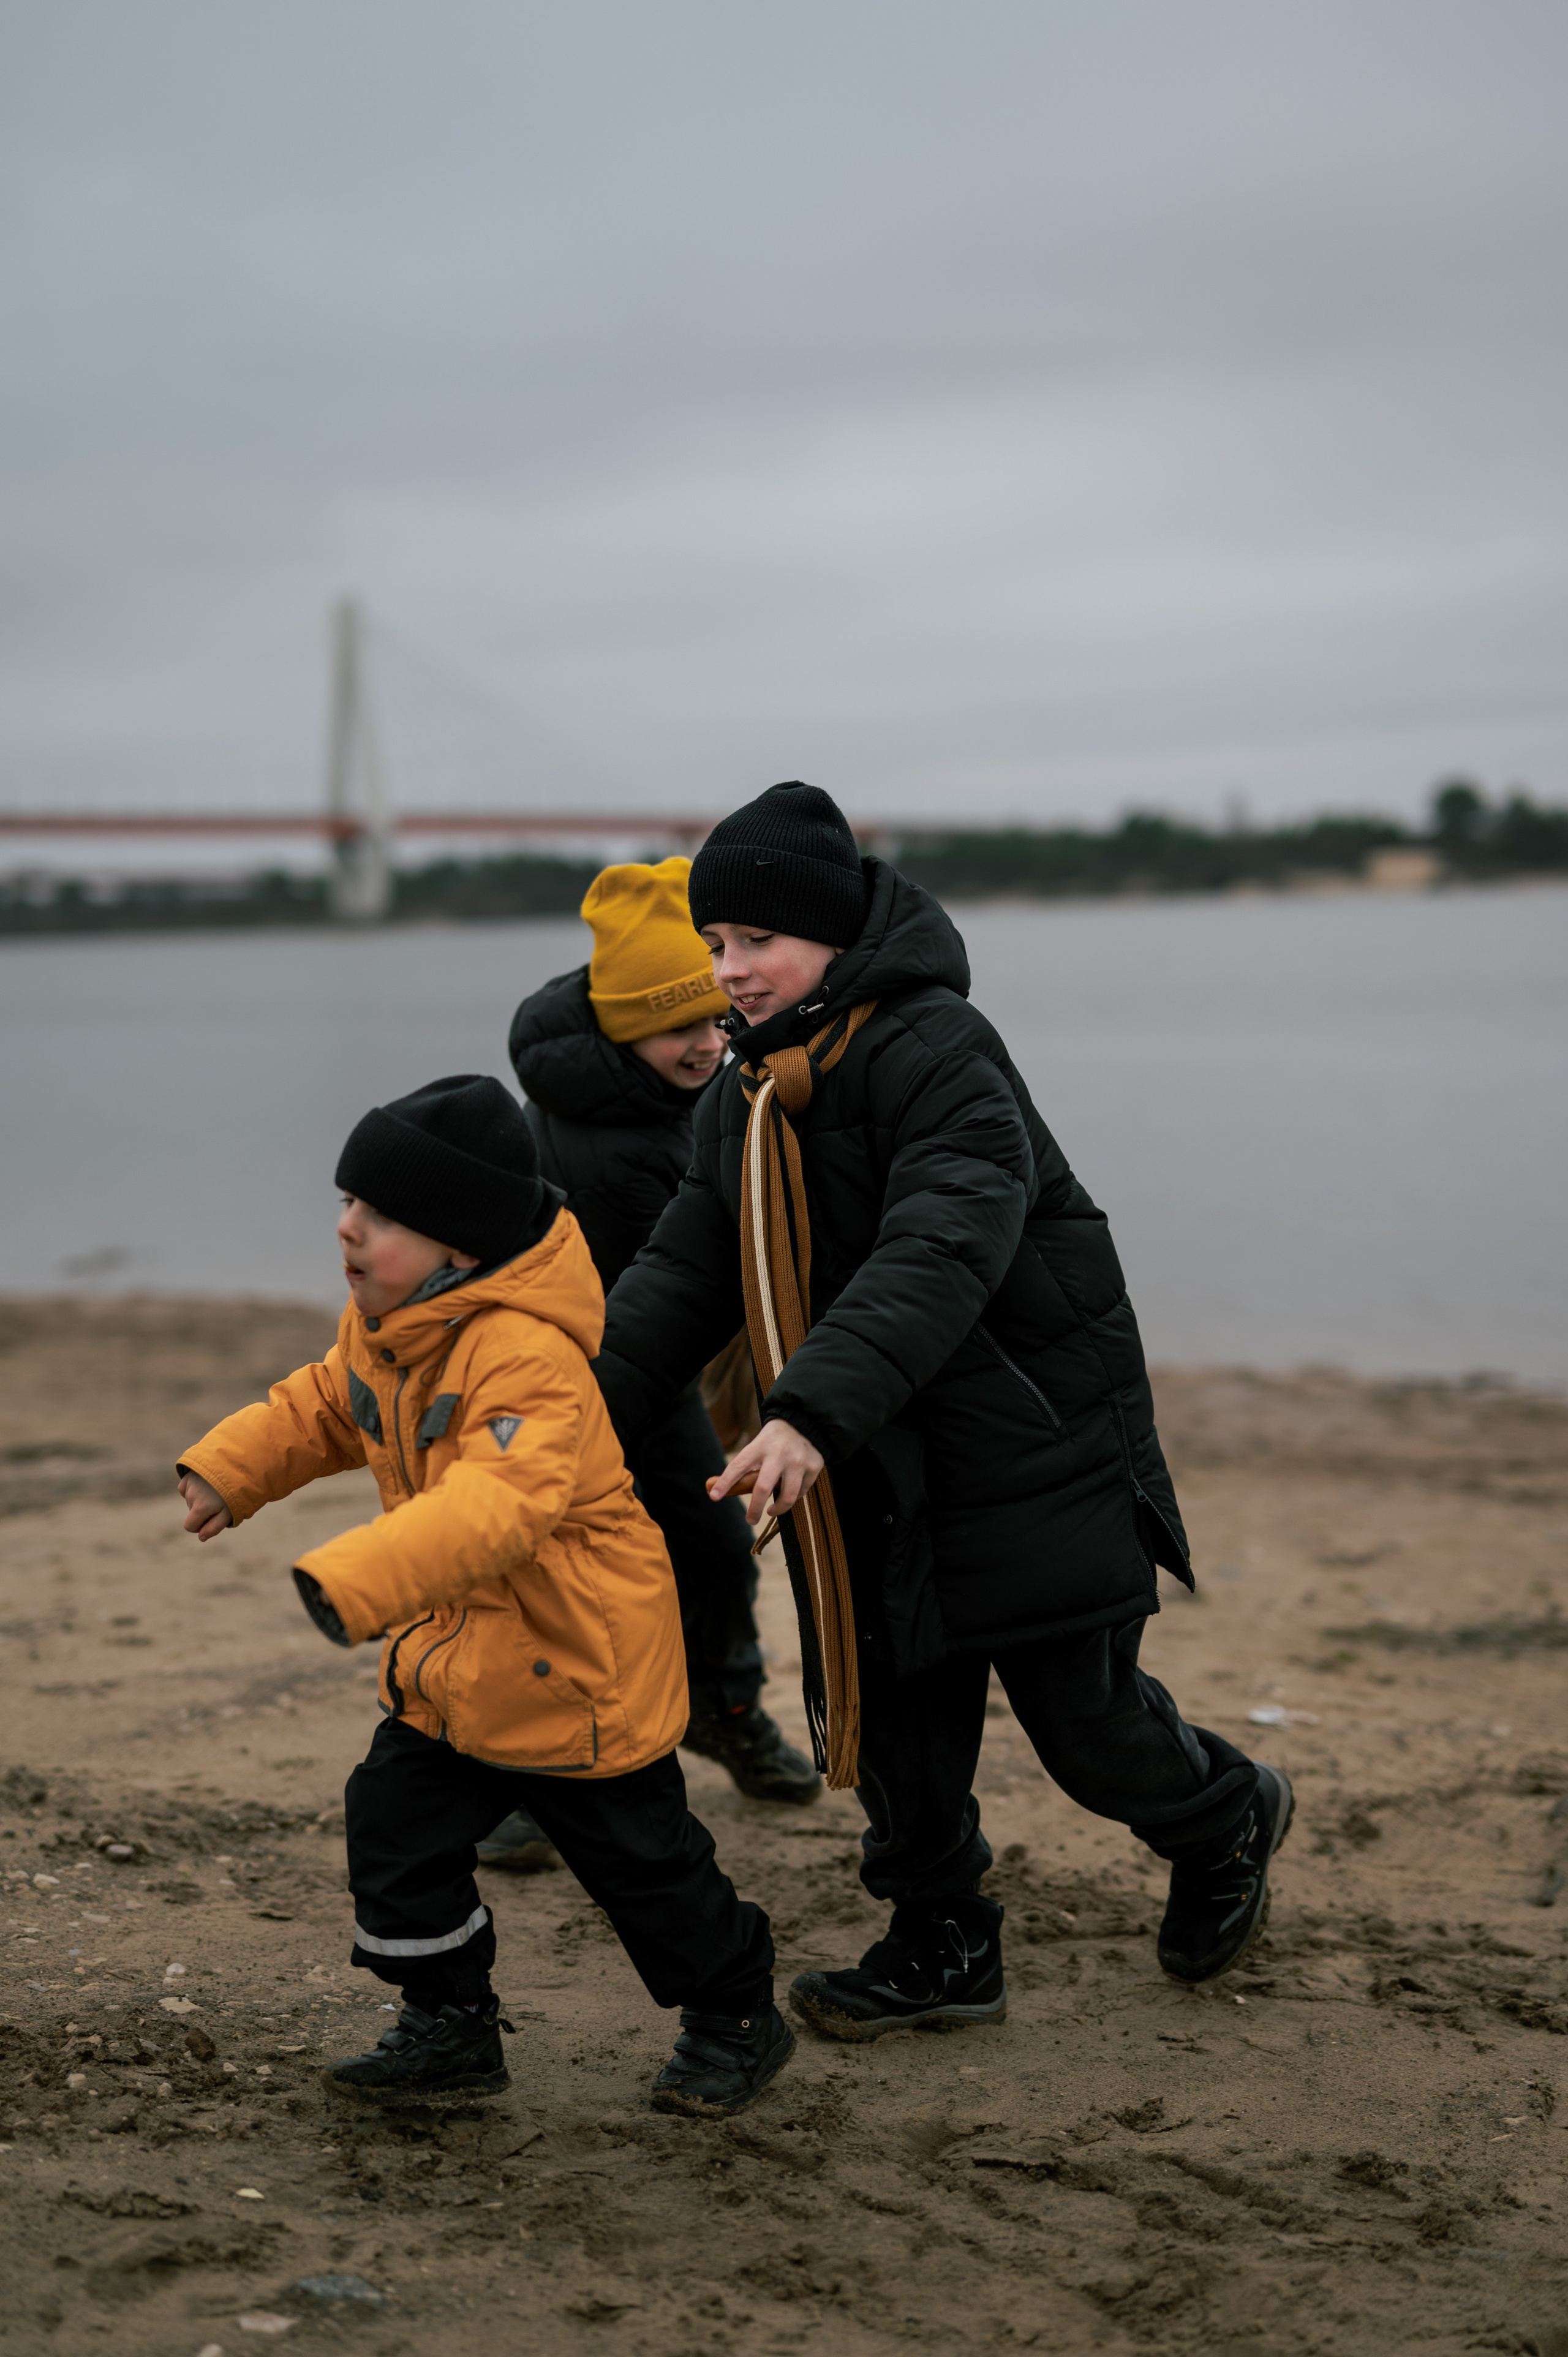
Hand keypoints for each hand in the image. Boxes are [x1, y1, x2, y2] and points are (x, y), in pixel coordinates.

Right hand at [177, 1471, 232, 1541]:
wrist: (238, 1462)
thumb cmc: (236, 1491)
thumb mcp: (229, 1513)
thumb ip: (214, 1527)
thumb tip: (201, 1537)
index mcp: (200, 1508)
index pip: (189, 1526)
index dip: (199, 1527)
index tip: (211, 1520)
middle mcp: (191, 1496)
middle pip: (192, 1512)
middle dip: (202, 1511)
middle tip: (220, 1501)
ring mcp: (190, 1484)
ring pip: (190, 1499)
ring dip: (200, 1498)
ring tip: (217, 1489)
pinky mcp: (189, 1473)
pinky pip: (186, 1487)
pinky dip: (194, 1487)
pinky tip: (206, 1483)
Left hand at [708, 1418, 823, 1529]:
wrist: (805, 1422)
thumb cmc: (774, 1440)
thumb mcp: (758, 1445)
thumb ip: (748, 1467)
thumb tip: (725, 1491)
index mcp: (760, 1446)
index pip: (738, 1466)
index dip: (725, 1482)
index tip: (714, 1496)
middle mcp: (779, 1453)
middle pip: (763, 1487)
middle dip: (754, 1509)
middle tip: (751, 1520)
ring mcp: (798, 1460)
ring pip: (788, 1496)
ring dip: (778, 1509)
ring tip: (771, 1510)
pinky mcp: (814, 1466)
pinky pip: (802, 1491)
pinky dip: (794, 1496)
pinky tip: (791, 1490)